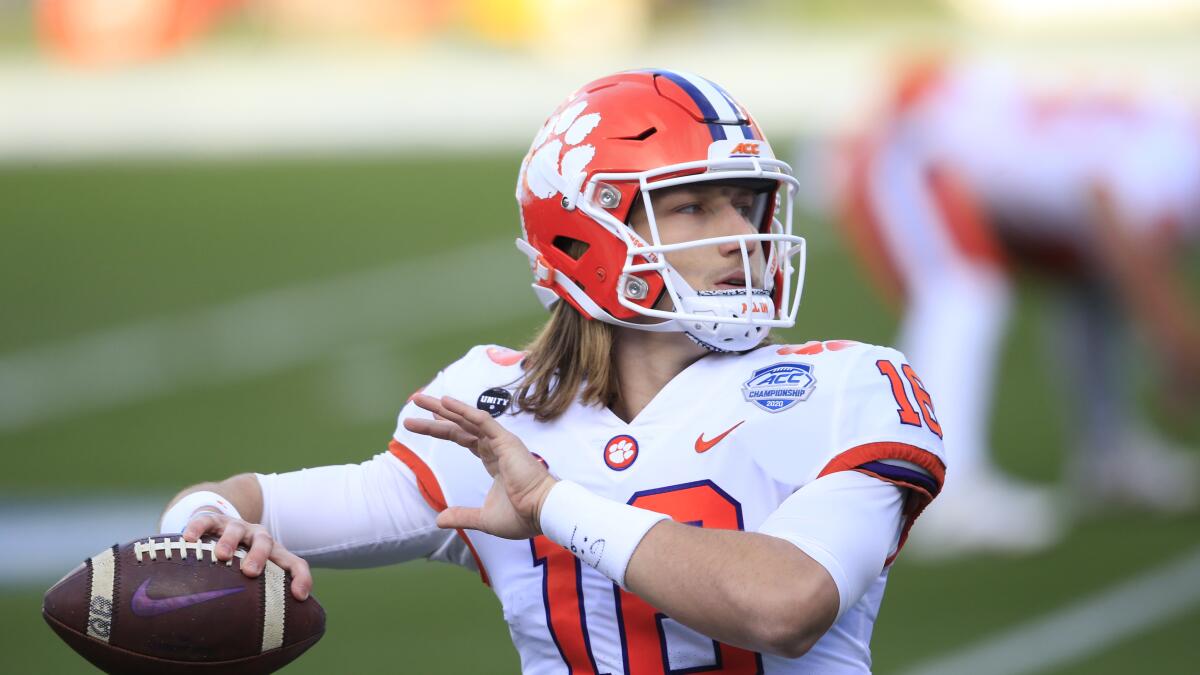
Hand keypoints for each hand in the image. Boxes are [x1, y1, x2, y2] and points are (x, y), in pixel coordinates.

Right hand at [181, 512, 311, 600]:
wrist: (223, 526)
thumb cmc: (242, 561)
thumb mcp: (256, 576)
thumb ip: (260, 600)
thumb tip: (256, 644)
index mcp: (274, 553)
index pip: (295, 563)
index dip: (301, 578)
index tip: (300, 596)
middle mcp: (258, 537)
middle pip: (266, 542)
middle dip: (260, 556)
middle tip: (251, 572)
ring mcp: (236, 526)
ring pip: (236, 529)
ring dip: (230, 541)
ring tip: (221, 556)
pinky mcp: (213, 520)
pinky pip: (205, 520)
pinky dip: (198, 527)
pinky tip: (189, 538)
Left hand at [403, 394, 557, 539]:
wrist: (542, 513)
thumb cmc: (522, 516)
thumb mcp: (484, 519)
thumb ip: (462, 516)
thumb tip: (439, 520)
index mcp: (494, 461)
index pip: (465, 439)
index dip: (446, 429)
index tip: (429, 421)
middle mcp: (496, 447)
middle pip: (460, 426)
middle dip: (437, 414)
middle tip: (416, 402)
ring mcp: (501, 442)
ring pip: (466, 420)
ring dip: (442, 409)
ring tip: (419, 400)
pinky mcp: (506, 441)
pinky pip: (482, 421)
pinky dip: (464, 411)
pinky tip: (446, 402)